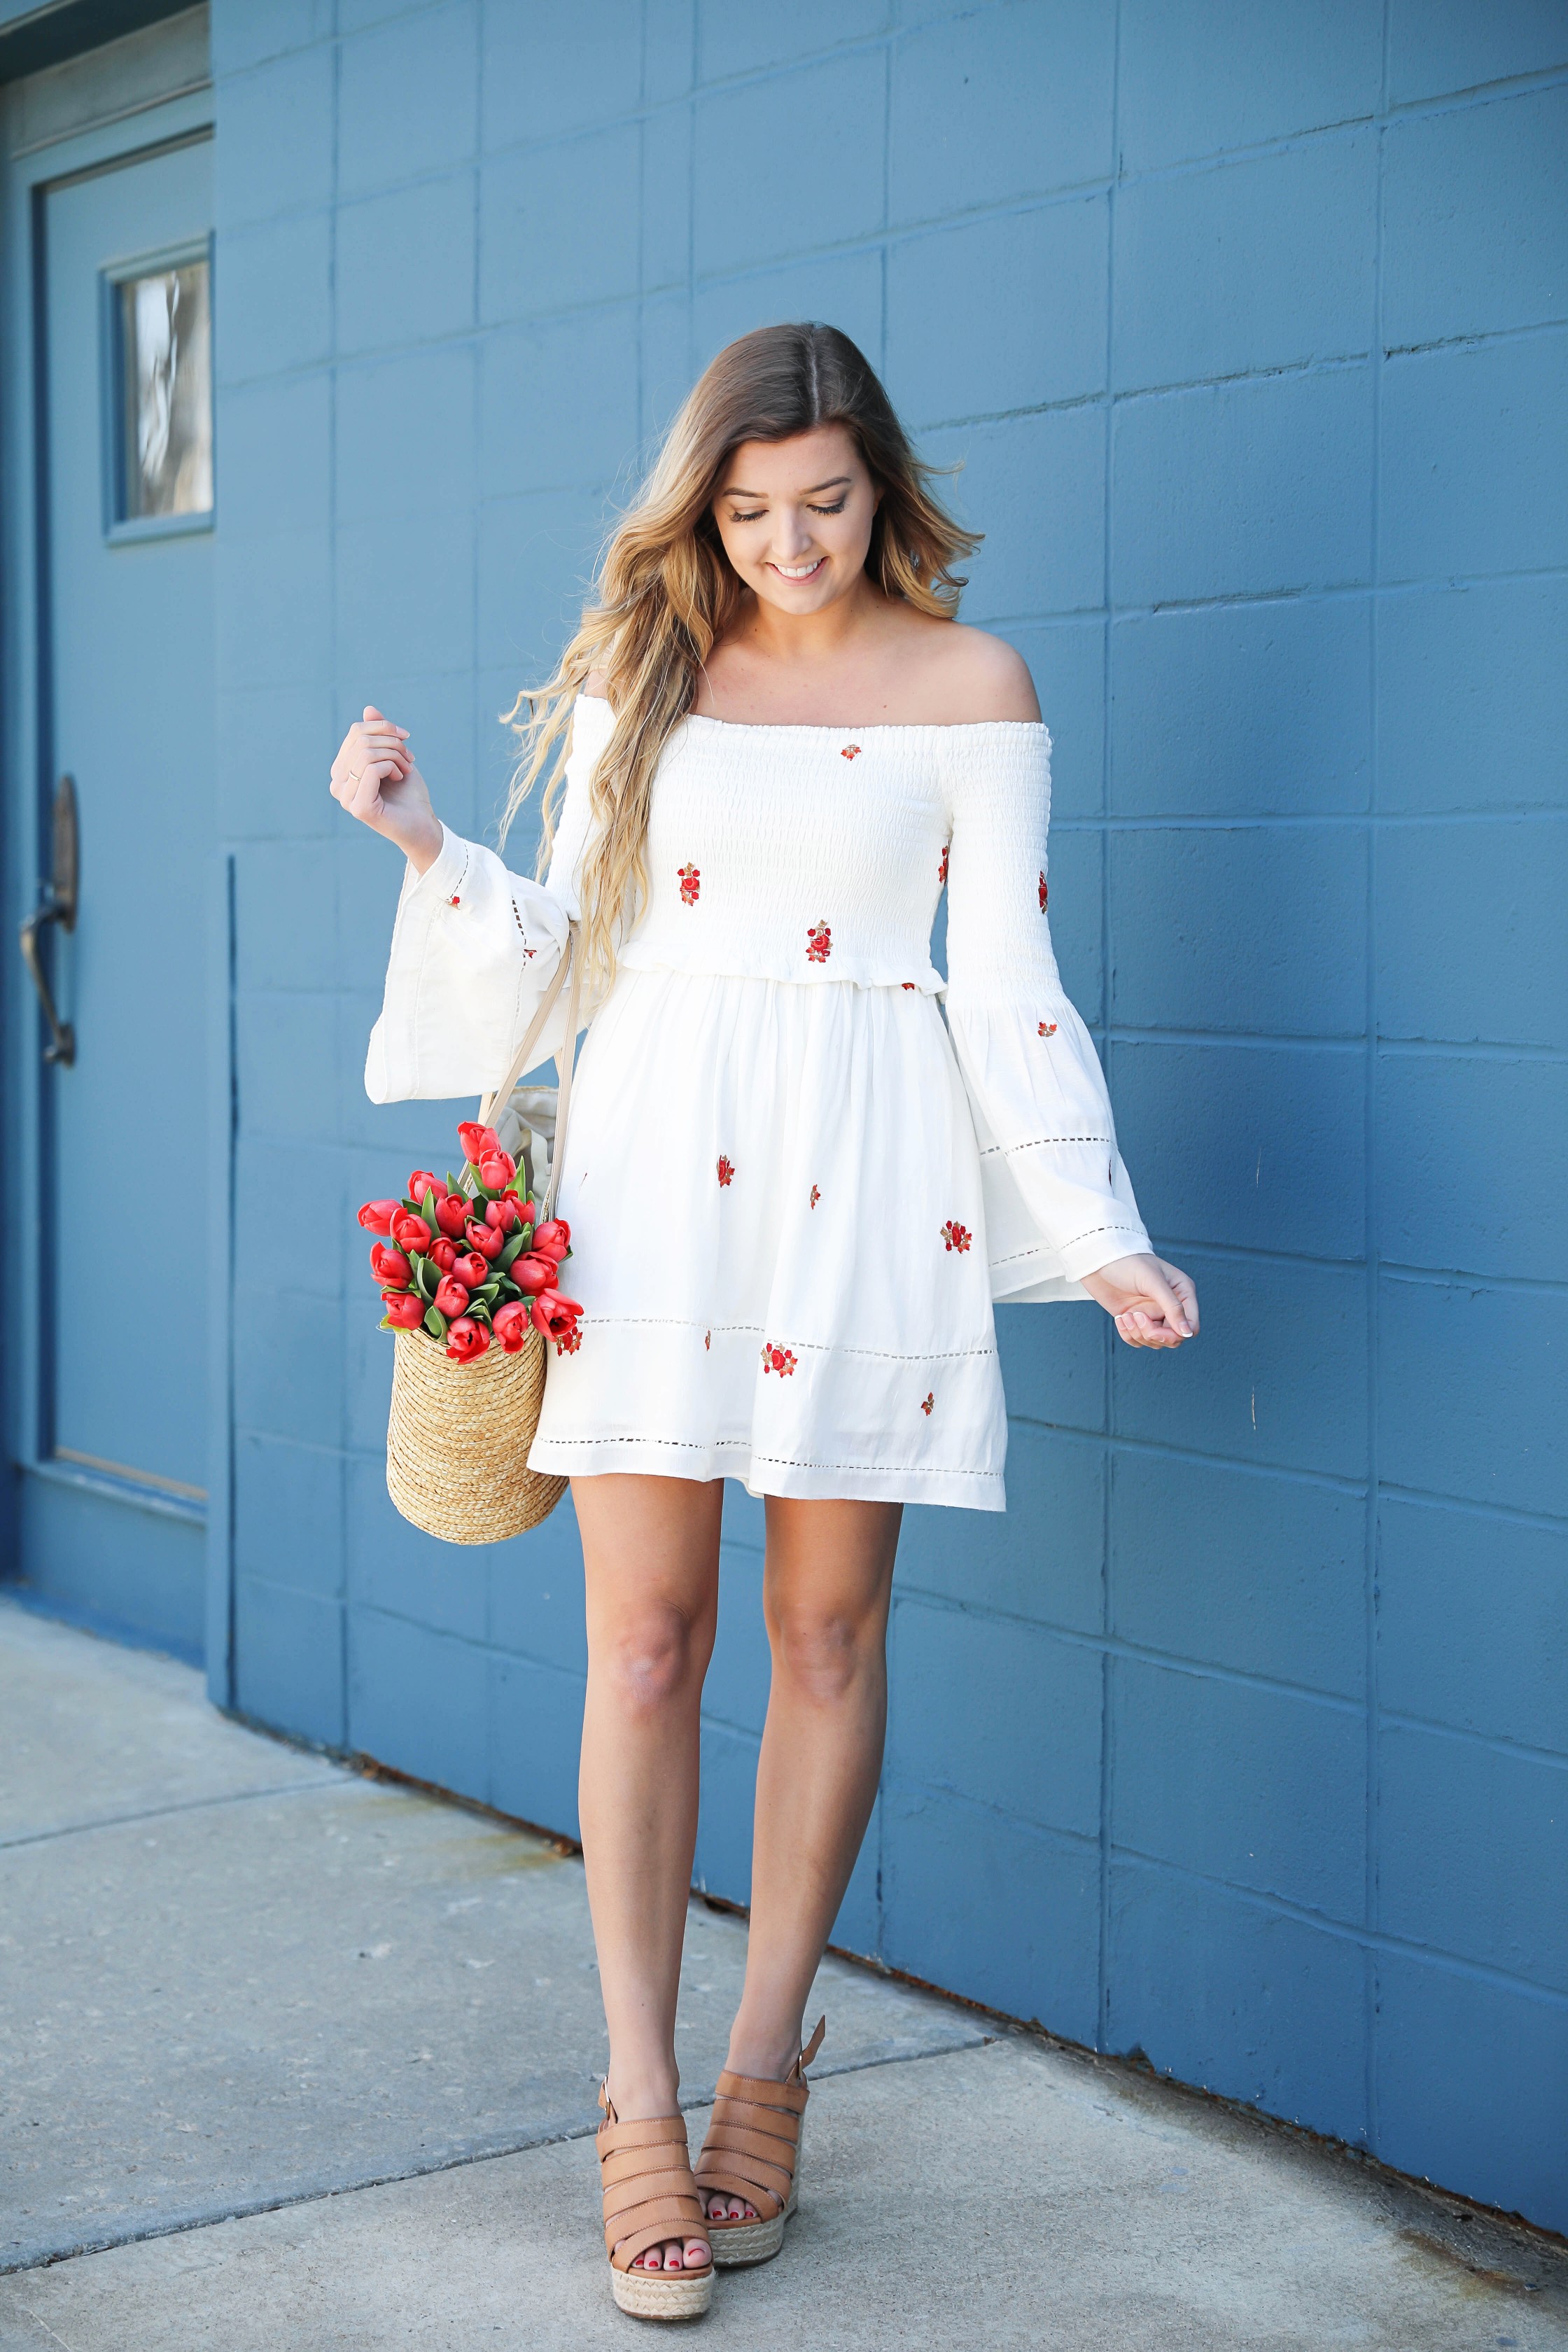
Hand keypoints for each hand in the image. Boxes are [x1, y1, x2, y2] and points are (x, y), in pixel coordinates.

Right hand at [329, 706, 442, 873]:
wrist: (423, 824)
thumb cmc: (408, 793)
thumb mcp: (395, 756)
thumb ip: (379, 734)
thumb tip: (368, 709)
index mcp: (342, 771)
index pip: (355, 732)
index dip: (383, 728)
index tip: (405, 740)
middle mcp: (337, 784)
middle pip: (360, 739)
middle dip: (392, 741)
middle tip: (409, 757)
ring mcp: (345, 797)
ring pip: (366, 753)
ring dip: (395, 755)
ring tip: (406, 769)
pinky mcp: (358, 807)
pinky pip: (371, 769)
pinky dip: (392, 767)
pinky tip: (400, 777)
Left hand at [1080, 1253, 1198, 1348]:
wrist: (1100, 1261)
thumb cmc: (1129, 1263)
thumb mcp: (1153, 1282)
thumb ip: (1173, 1307)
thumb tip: (1187, 1332)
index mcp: (1182, 1293)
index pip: (1191, 1326)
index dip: (1175, 1335)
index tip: (1155, 1332)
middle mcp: (1170, 1306)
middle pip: (1173, 1338)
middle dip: (1153, 1334)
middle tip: (1136, 1317)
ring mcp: (1153, 1315)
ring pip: (1155, 1342)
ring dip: (1138, 1333)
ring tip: (1126, 1315)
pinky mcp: (1136, 1321)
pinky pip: (1138, 1341)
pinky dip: (1128, 1334)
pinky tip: (1120, 1318)